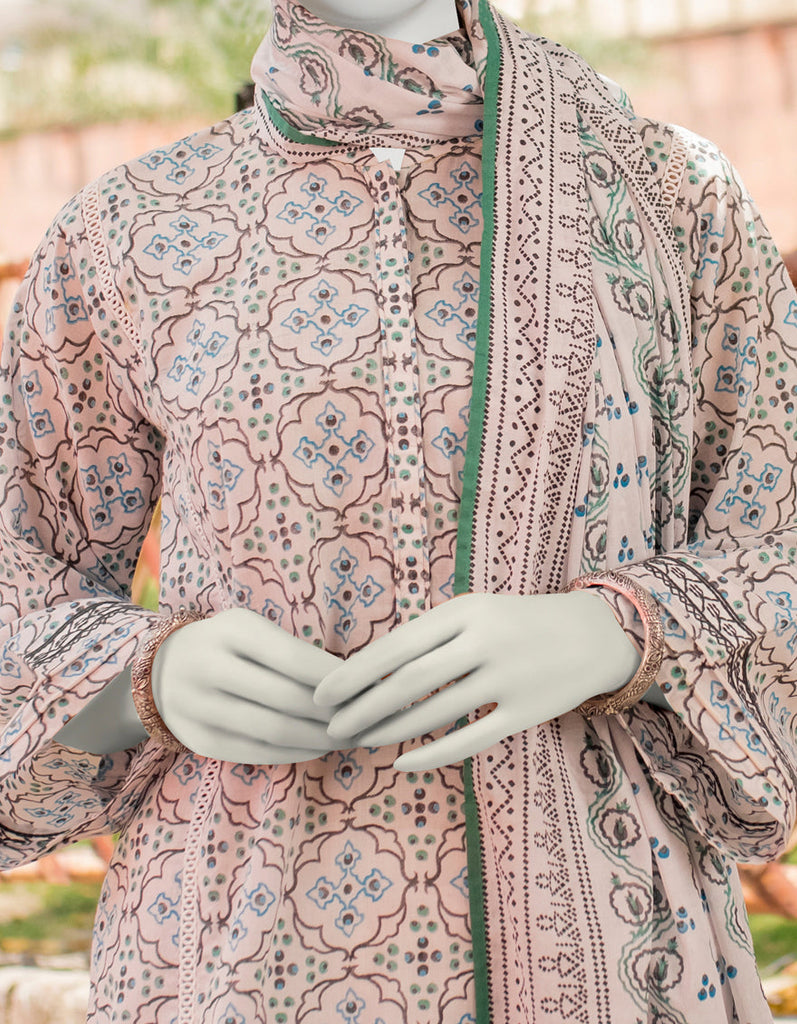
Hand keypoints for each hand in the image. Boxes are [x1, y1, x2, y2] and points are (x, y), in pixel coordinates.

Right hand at [151, 608, 353, 763]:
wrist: (160, 671)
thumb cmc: (224, 645)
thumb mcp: (250, 629)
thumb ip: (292, 650)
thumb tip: (351, 681)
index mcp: (231, 632)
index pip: (295, 659)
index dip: (335, 679)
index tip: (363, 687)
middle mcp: (210, 669)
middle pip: (288, 700)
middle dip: (334, 713)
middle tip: (364, 719)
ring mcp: (201, 709)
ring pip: (276, 731)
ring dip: (320, 739)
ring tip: (349, 738)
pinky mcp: (201, 742)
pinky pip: (259, 752)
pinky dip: (297, 753)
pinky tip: (319, 747)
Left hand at [314, 592, 640, 771]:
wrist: (593, 633)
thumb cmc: (518, 622)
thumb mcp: (475, 611)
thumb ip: (430, 635)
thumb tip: (367, 670)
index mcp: (464, 610)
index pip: (396, 645)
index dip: (354, 673)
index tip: (322, 694)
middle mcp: (484, 641)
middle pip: (409, 681)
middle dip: (361, 708)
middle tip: (331, 729)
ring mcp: (507, 678)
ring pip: (434, 713)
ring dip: (389, 732)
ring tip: (360, 743)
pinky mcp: (525, 712)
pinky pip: (470, 739)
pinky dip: (432, 755)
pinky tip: (403, 764)